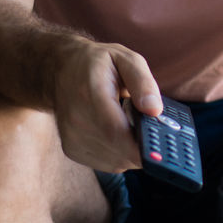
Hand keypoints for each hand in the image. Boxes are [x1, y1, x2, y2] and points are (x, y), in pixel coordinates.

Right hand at [50, 40, 161, 172]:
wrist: (62, 70)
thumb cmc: (97, 63)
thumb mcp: (126, 59)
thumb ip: (143, 82)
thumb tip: (155, 110)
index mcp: (90, 92)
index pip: (116, 130)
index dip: (141, 146)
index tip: (161, 148)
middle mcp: (77, 119)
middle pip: (119, 150)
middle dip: (142, 146)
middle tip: (151, 128)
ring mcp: (72, 137)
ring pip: (115, 161)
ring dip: (131, 150)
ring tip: (130, 125)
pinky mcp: (72, 150)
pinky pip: (106, 163)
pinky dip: (119, 153)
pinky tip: (118, 134)